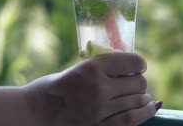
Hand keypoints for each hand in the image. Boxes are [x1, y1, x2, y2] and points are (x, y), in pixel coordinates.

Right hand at [23, 53, 157, 125]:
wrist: (33, 114)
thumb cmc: (53, 88)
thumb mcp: (77, 69)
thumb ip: (102, 68)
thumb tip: (130, 68)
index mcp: (92, 67)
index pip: (133, 62)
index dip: (138, 64)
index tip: (137, 67)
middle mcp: (98, 88)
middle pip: (138, 82)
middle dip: (139, 82)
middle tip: (134, 83)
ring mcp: (100, 110)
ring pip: (137, 101)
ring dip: (143, 97)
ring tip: (142, 96)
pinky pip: (132, 120)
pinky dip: (145, 112)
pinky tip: (150, 107)